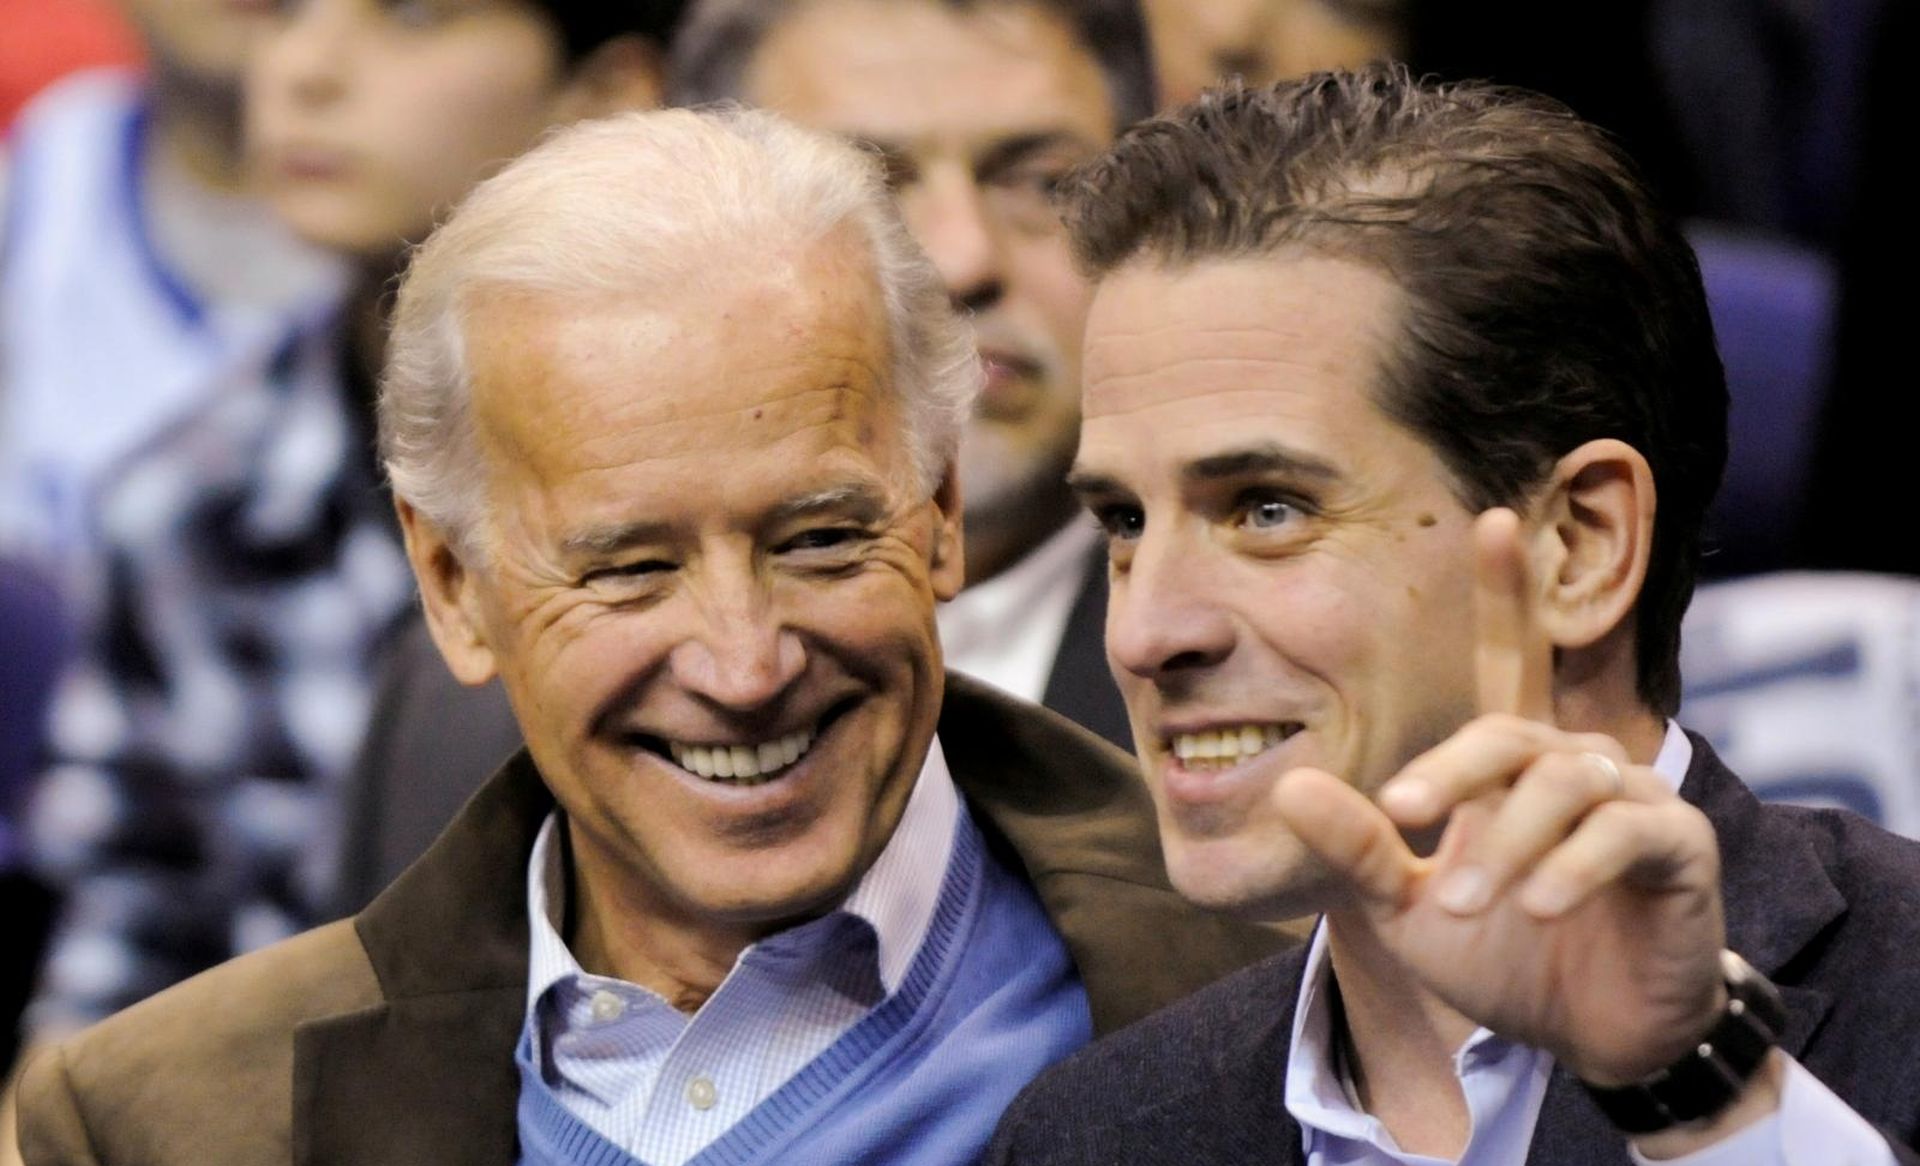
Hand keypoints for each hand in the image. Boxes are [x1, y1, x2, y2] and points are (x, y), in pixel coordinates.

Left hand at [1270, 508, 1726, 1085]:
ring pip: (1562, 783)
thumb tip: (1290, 786)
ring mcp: (1636, 798)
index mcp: (1515, 763)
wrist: (1588, 1038)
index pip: (1513, 663)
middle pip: (1509, 730)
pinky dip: (1573, 868)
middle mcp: (1579, 762)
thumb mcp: (1407, 905)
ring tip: (1458, 902)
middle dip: (1449, 772)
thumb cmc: (1501, 956)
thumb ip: (1357, 846)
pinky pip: (1625, 833)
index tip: (1494, 517)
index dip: (1506, 593)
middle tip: (1400, 816)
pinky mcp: (1679, 848)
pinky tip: (1541, 909)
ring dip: (1503, 842)